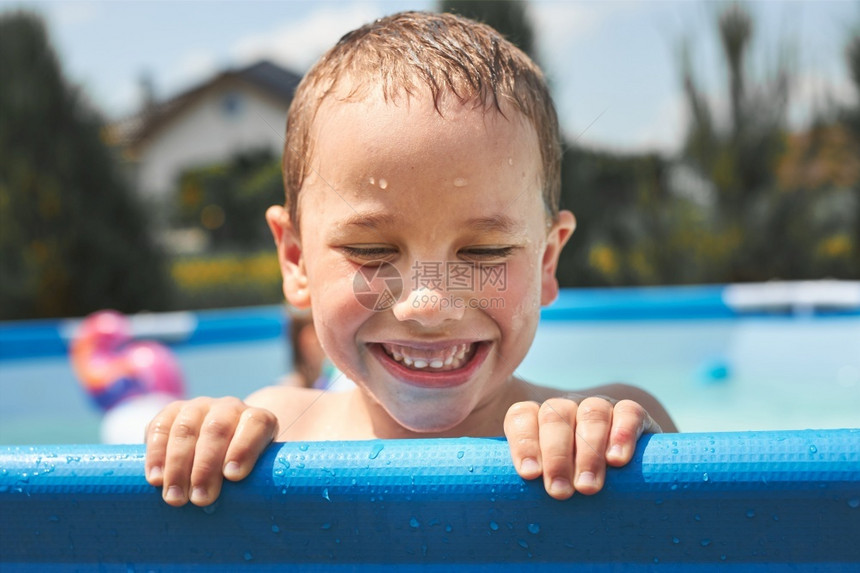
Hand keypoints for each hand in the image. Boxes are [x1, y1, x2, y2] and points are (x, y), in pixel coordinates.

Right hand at [144, 396, 277, 506]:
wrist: (222, 453)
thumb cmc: (251, 475)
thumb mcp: (271, 473)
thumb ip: (279, 476)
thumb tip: (303, 495)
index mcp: (261, 421)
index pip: (257, 423)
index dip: (245, 447)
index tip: (234, 477)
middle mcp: (231, 408)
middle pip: (218, 428)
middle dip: (206, 465)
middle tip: (200, 499)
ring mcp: (201, 407)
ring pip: (187, 427)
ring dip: (178, 463)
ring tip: (175, 497)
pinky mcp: (173, 413)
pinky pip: (161, 424)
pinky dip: (155, 450)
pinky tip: (153, 477)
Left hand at [503, 397, 659, 499]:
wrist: (628, 491)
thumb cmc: (572, 492)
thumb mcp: (549, 486)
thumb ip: (531, 486)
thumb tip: (503, 506)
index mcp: (539, 422)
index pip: (522, 416)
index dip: (523, 442)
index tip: (530, 475)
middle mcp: (568, 411)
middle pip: (554, 415)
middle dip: (555, 455)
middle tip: (559, 492)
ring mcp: (601, 408)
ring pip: (591, 412)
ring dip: (588, 452)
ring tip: (588, 487)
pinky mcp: (634, 417)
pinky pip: (629, 412)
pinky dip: (622, 434)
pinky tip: (617, 461)